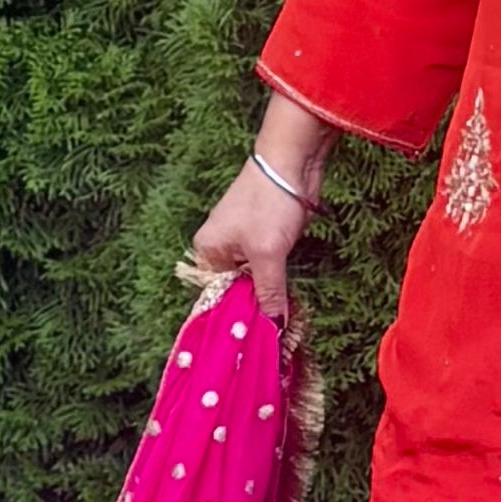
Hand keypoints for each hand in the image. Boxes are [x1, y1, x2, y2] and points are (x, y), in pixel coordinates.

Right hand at [184, 116, 329, 322]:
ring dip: (268, 296)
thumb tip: (273, 326)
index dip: (236, 316)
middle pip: (236, 290)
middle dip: (254, 308)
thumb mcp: (268, 254)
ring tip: (282, 324)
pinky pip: (267, 269)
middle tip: (273, 335)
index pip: (217, 295)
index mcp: (208, 250)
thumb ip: (269, 291)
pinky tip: (287, 302)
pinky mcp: (265, 238)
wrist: (292, 162)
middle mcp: (220, 248)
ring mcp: (243, 242)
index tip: (255, 339)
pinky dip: (277, 282)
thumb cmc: (270, 203)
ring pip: (254, 281)